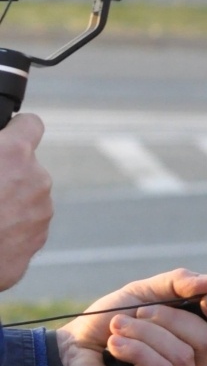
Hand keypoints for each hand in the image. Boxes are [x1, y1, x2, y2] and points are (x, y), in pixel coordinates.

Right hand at [0, 113, 51, 290]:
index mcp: (14, 154)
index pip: (31, 124)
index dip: (17, 129)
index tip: (7, 136)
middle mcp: (37, 180)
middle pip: (26, 167)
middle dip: (6, 173)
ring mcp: (41, 212)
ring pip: (26, 198)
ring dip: (8, 202)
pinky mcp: (38, 240)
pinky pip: (24, 226)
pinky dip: (8, 228)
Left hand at [56, 268, 206, 365]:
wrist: (68, 351)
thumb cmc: (106, 325)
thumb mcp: (144, 293)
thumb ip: (180, 283)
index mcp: (196, 342)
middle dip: (171, 319)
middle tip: (138, 314)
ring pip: (184, 355)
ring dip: (145, 334)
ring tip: (118, 330)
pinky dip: (137, 352)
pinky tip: (116, 347)